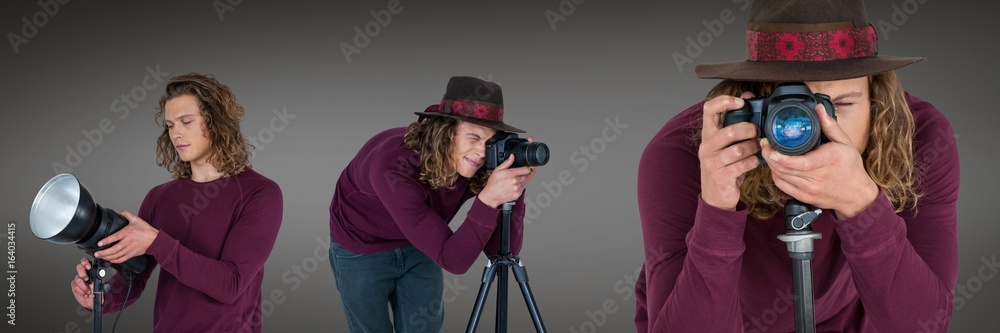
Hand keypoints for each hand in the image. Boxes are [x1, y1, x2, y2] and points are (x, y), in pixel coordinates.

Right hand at [70, 258, 102, 309]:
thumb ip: (96, 279)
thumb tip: (94, 276)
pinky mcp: (74, 286)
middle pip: (79, 267)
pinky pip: (75, 286)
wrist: (92, 301)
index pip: (86, 262)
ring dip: (84, 286)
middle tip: (86, 279)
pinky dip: (81, 291)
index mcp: (91, 271)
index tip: (89, 267)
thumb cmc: (97, 292)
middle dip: (82, 273)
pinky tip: (85, 293)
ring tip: (88, 291)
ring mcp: (78, 279)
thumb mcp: (99, 285)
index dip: (85, 262)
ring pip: (77, 279)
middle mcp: (84, 274)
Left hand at [94, 211, 158, 263]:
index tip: (99, 243)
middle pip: (114, 249)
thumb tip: (118, 212)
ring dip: (108, 257)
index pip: (115, 237)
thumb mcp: (136, 219)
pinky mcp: (132, 254)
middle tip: (96, 253)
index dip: (106, 241)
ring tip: (101, 257)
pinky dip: (115, 261)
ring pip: (117, 255)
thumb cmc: (146, 230)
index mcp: (128, 232)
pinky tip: (110, 260)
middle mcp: (128, 242)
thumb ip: (126, 214)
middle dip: (104, 252)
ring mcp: (130, 249)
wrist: (155, 239)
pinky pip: (122, 259)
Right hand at [478, 147, 538, 207]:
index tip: (525, 168)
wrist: (491, 195)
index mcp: (511, 174)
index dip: (526, 168)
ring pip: (523, 182)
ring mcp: (516, 189)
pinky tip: (511, 187)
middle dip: (520, 175)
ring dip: (519, 182)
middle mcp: (515, 182)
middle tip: (512, 177)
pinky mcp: (517, 194)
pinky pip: (521, 188)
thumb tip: (512, 156)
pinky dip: (518, 187)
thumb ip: (507, 163)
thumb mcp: (497, 170)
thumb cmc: (493, 183)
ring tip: (510, 183)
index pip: (526, 170)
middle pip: (524, 176)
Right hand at [699, 93, 760, 209]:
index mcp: (707, 134)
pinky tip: (755, 161)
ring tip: (758, 148)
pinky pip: (743, 165)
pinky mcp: (720, 176)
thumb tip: (747, 96)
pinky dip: (753, 162)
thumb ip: (735, 121)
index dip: (724, 101)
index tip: (740, 102)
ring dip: (753, 148)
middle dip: (749, 130)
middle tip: (757, 133)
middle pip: (729, 131)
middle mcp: (706, 147)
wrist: (716, 195)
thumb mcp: (725, 143)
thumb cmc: (724, 165)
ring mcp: (711, 162)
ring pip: (738, 150)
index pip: (709, 109)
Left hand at [762, 102, 878, 218]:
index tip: (770, 146)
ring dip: (771, 165)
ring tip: (768, 153)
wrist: (856, 194)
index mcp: (827, 161)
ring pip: (782, 177)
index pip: (799, 162)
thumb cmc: (851, 167)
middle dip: (769, 156)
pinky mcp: (805, 197)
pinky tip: (775, 167)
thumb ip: (830, 126)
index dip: (780, 156)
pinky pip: (783, 187)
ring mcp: (810, 190)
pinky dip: (775, 176)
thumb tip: (819, 109)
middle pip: (785, 169)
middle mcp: (817, 177)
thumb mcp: (845, 143)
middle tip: (764, 144)